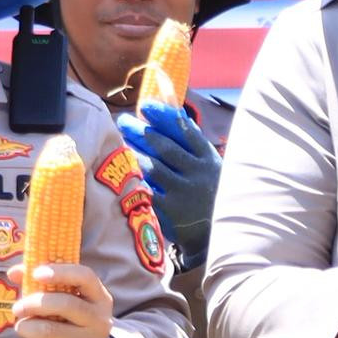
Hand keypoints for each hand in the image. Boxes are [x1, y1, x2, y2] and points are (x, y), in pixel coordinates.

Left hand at [9, 259, 113, 337]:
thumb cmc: (66, 322)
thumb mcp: (59, 300)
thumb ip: (38, 282)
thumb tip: (14, 272)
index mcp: (99, 297)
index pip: (85, 276)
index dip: (60, 272)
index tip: (36, 273)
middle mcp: (100, 318)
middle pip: (65, 304)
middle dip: (34, 303)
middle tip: (17, 307)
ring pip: (49, 330)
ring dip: (26, 327)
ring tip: (20, 326)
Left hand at [119, 104, 219, 265]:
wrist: (217, 231)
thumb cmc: (208, 190)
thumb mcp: (209, 164)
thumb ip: (192, 140)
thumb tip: (173, 110)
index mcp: (207, 158)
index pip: (185, 131)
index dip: (163, 116)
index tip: (145, 105)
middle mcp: (198, 173)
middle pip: (165, 147)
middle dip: (141, 131)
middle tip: (123, 121)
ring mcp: (184, 193)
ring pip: (153, 167)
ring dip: (134, 151)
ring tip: (120, 140)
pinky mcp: (170, 211)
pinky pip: (147, 189)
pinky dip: (134, 177)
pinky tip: (122, 168)